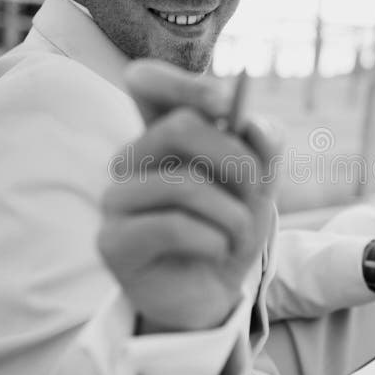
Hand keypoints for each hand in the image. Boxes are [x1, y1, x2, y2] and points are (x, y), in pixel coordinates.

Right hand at [98, 60, 281, 332]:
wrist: (214, 293)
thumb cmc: (229, 228)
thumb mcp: (258, 185)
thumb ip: (262, 147)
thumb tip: (252, 124)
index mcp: (162, 134)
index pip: (145, 82)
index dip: (180, 81)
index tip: (224, 103)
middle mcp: (131, 160)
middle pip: (179, 128)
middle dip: (236, 159)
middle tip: (255, 190)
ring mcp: (116, 200)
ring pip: (183, 183)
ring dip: (232, 213)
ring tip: (240, 234)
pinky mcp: (112, 242)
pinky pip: (173, 227)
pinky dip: (214, 239)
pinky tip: (217, 251)